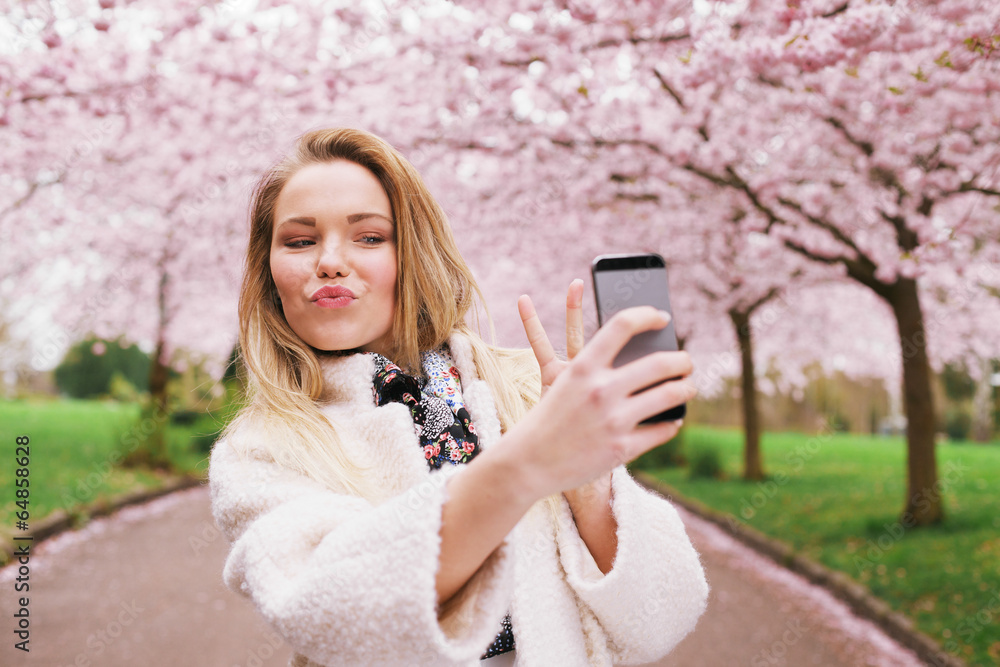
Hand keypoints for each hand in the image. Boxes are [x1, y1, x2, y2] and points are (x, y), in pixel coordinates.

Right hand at [508, 291, 695, 498]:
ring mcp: (613, 421)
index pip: (622, 324)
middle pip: (659, 362)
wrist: (528, 463)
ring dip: (685, 389)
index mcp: (583, 367)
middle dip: (681, 360)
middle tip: (686, 361)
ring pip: (669, 396)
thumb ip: (597, 369)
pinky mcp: (621, 449)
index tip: (662, 318)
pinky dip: (671, 424)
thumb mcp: (565, 383)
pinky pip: (662, 431)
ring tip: (688, 387)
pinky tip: (673, 420)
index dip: (647, 316)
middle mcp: (600, 390)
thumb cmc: (549, 418)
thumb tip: (642, 358)